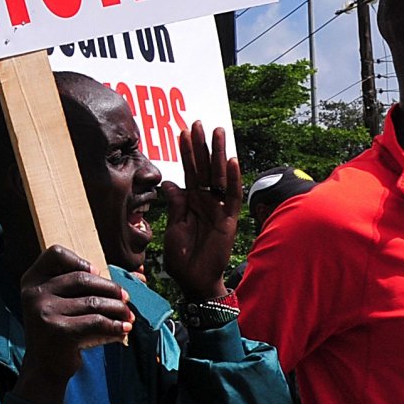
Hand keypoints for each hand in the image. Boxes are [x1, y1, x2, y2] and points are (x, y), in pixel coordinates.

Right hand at [11, 246, 132, 403]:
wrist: (44, 368)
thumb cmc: (59, 329)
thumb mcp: (60, 303)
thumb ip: (81, 287)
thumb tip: (138, 276)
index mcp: (32, 281)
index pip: (55, 254)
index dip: (79, 259)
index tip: (96, 271)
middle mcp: (34, 294)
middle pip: (82, 278)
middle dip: (110, 288)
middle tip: (125, 298)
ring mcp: (44, 312)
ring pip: (93, 302)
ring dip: (117, 308)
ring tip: (128, 315)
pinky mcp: (58, 331)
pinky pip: (96, 322)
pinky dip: (115, 325)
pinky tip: (124, 329)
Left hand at [160, 121, 241, 303]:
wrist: (194, 281)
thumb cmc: (182, 257)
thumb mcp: (173, 227)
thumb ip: (175, 204)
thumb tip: (169, 182)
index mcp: (191, 201)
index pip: (189, 171)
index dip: (187, 152)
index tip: (182, 131)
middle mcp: (206, 201)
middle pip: (205, 168)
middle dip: (202, 145)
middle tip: (199, 122)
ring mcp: (218, 209)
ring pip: (219, 176)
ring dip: (218, 154)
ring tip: (217, 132)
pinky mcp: (228, 220)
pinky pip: (232, 197)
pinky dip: (233, 179)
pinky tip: (231, 161)